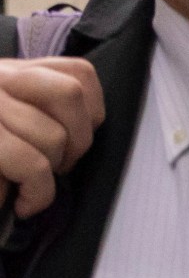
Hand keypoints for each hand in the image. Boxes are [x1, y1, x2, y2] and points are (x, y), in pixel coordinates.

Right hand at [0, 57, 103, 217]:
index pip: (77, 72)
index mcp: (6, 72)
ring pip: (52, 136)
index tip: (74, 139)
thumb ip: (41, 110)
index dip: (91, 112)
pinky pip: (31, 164)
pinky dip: (38, 193)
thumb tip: (90, 124)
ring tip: (29, 187)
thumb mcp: (12, 121)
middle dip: (77, 143)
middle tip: (55, 167)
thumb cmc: (0, 167)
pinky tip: (23, 205)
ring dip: (50, 174)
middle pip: (69, 95)